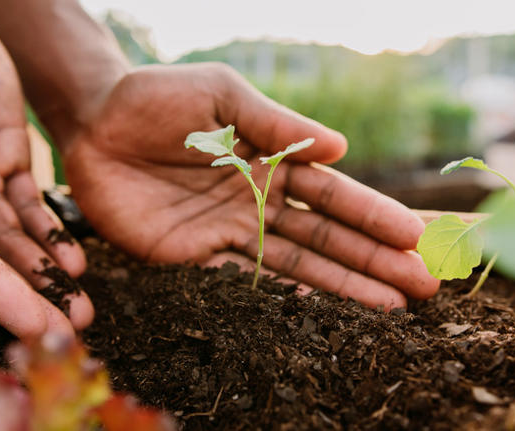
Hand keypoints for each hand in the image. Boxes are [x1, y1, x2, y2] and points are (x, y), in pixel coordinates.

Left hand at [62, 63, 438, 308]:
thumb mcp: (223, 94)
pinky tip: (323, 316)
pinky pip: (244, 281)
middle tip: (423, 286)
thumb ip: (276, 123)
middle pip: (326, 236)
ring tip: (391, 308)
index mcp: (271, 159)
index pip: (332, 193)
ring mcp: (229, 232)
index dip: (373, 215)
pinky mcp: (193, 257)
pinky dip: (284, 299)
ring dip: (344, 287)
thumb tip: (343, 150)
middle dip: (374, 260)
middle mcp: (259, 201)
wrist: (91, 123)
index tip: (414, 237)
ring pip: (297, 264)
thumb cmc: (157, 97)